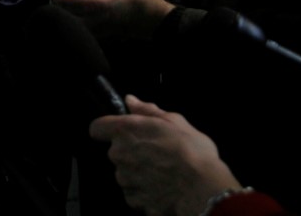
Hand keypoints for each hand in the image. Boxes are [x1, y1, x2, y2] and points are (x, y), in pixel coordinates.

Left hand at [46, 0, 173, 39]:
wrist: (159, 22)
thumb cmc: (144, 0)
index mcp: (100, 4)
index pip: (73, 2)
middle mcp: (98, 19)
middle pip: (71, 16)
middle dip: (59, 8)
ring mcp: (103, 29)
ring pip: (78, 24)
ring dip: (67, 16)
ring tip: (62, 7)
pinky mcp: (109, 34)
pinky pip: (88, 29)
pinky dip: (79, 23)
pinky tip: (78, 17)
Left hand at [90, 95, 240, 215]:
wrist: (203, 189)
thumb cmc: (192, 151)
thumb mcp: (174, 121)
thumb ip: (147, 110)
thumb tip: (130, 100)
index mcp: (125, 130)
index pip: (97, 128)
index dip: (107, 129)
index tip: (120, 132)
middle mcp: (119, 154)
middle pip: (115, 152)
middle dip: (131, 152)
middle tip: (156, 154)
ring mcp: (125, 179)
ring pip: (125, 173)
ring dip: (138, 173)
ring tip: (163, 174)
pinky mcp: (133, 200)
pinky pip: (134, 193)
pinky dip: (145, 192)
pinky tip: (163, 189)